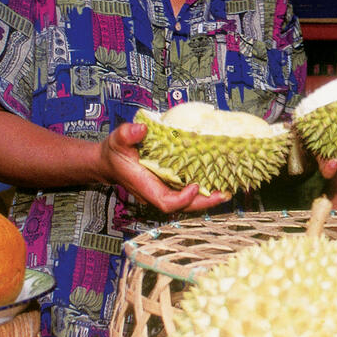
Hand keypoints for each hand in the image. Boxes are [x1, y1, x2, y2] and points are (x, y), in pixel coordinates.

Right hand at [101, 122, 230, 212]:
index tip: (196, 186)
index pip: (166, 202)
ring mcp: (163, 190)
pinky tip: (217, 182)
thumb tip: (141, 129)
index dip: (182, 199)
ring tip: (227, 190)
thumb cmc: (114, 152)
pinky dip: (202, 190)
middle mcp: (156, 192)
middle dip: (204, 203)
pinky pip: (186, 193)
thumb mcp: (117, 139)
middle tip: (224, 194)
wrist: (109, 162)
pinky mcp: (168, 185)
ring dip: (207, 198)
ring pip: (187, 202)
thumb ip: (126, 134)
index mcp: (145, 186)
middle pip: (182, 207)